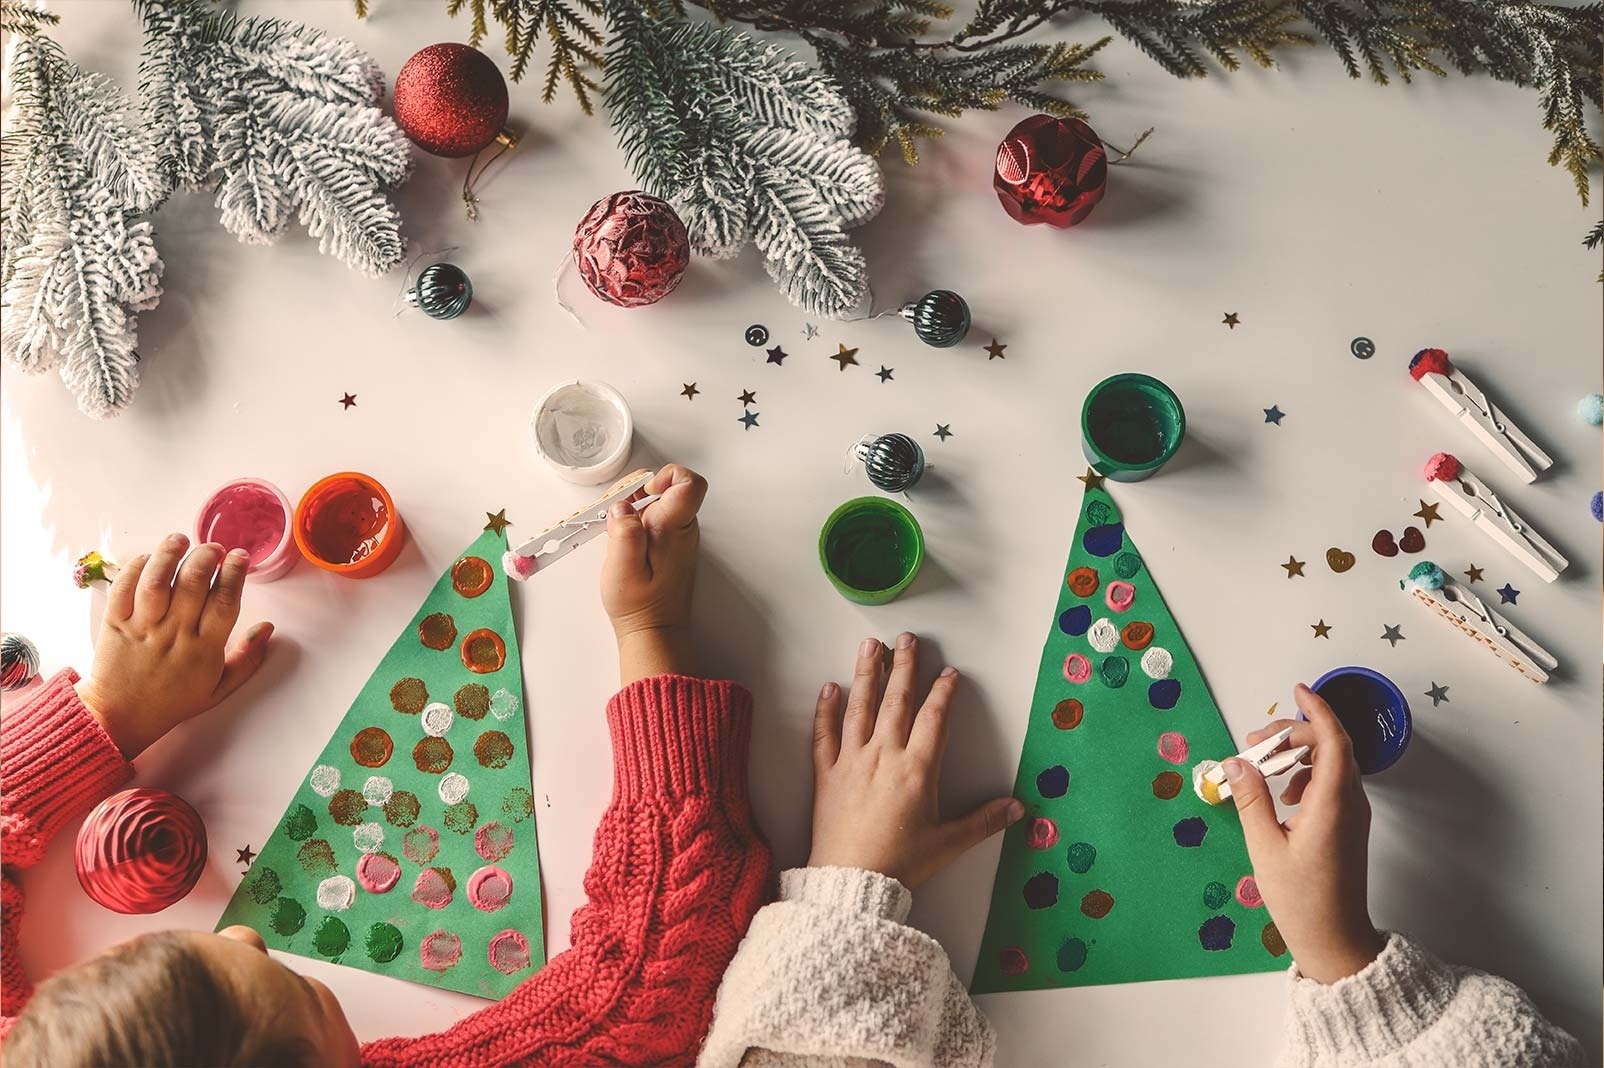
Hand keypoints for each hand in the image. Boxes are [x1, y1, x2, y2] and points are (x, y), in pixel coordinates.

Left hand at [76, 534, 273, 759]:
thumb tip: (269, 628)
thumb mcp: (219, 688)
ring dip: (170, 555)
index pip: (224, 603)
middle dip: (206, 557)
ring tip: (180, 539)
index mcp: (204, 650)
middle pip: (192, 585)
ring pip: (156, 582)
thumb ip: (247, 659)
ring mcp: (142, 627)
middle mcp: (174, 634)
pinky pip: (123, 588)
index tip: (240, 557)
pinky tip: (149, 557)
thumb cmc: (174, 701)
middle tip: (213, 547)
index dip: (234, 575)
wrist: (120, 716)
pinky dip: (136, 567)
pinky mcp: (115, 623)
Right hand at [601, 465, 705, 684]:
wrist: (653, 631)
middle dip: (637, 490)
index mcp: (674, 529)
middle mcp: (681, 529)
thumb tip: (622, 506)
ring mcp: (677, 536)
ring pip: (659, 501)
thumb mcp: (623, 568)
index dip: (666, 476)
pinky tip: (620, 538)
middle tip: (615, 509)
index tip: (641, 491)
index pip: (689, 483)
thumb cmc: (640, 605)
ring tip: (613, 525)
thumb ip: (624, 531)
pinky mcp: (668, 545)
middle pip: (669, 487)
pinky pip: (654, 518)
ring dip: (633, 505)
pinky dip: (635, 519)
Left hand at [807, 633, 1023, 889]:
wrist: (851, 882)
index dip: (943, 694)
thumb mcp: (948, 843)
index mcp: (917, 770)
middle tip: (907, 638)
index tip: (949, 673)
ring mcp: (852, 762)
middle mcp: (884, 756)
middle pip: (896, 702)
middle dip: (904, 667)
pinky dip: (826, 710)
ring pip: (859, 708)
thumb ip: (984, 821)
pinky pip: (824, 735)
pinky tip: (829, 688)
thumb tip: (1019, 808)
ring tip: (870, 647)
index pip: (934, 719)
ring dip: (866, 675)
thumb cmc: (901, 864)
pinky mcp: (826, 775)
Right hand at [1226, 683, 1385, 983]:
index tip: (1297, 690)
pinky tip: (1282, 794)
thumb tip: (1236, 761)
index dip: (1317, 710)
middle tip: (1255, 743)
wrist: (1335, 939)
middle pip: (1330, 747)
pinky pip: (1332, 784)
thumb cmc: (1300, 899)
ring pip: (1332, 764)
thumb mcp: (1265, 847)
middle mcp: (1350, 803)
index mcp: (1332, 804)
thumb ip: (1251, 799)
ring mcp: (1353, 814)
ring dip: (1299, 755)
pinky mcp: (1348, 825)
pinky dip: (1306, 775)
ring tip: (1263, 766)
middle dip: (1293, 735)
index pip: (1333, 741)